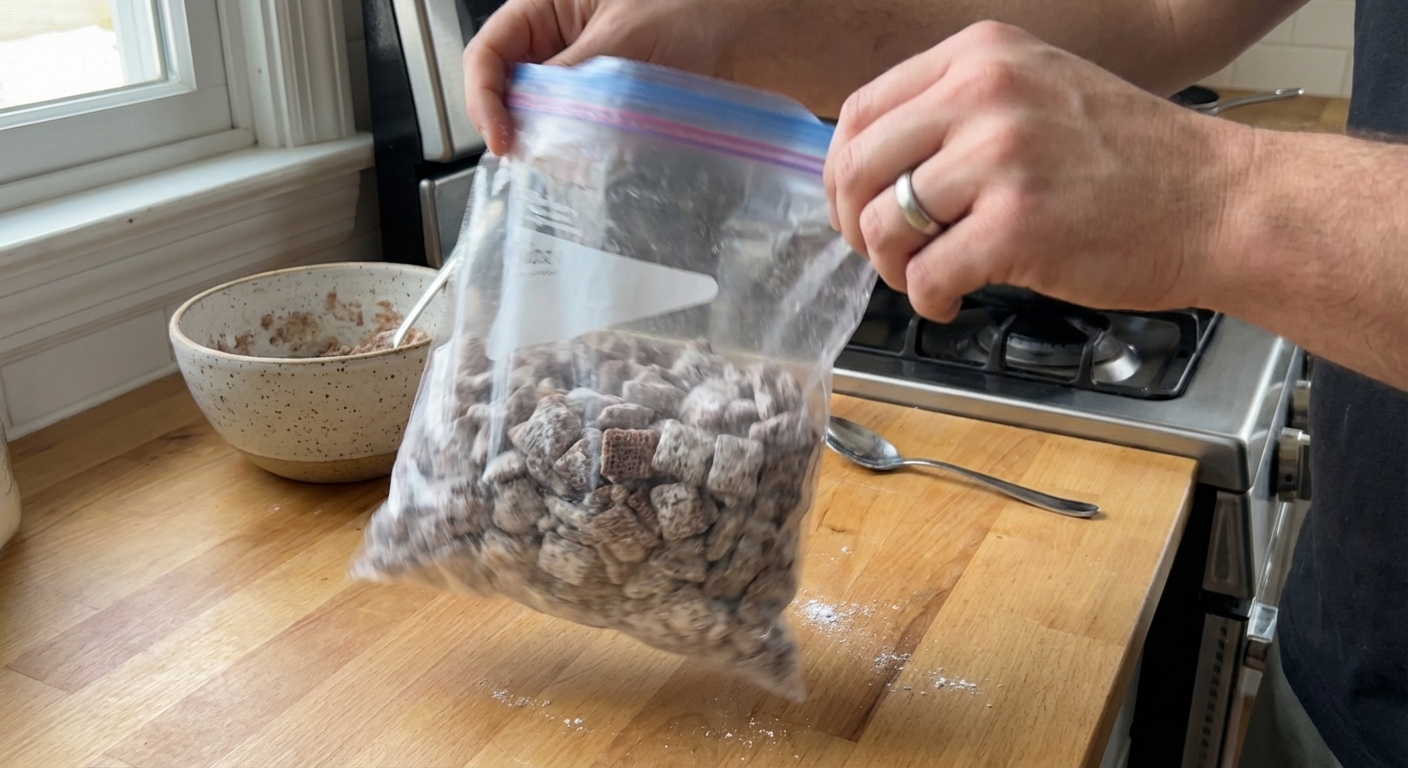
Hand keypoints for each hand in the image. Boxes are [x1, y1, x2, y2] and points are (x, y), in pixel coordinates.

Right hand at [462, 0, 749, 154]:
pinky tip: (597, 166)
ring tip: (576, 165)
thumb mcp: (623, 38)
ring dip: (552, 146)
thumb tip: (533, 126)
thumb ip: (571, 79)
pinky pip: (576, 135)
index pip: (488, 54)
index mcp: (545, 9)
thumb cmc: (694, 9)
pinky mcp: (604, 108)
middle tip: (539, 160)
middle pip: (508, 93)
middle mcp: (556, 43)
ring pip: (541, 120)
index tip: (503, 139)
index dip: (484, 98)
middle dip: (518, 127)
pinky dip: (580, 154)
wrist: (749, 36)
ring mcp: (579, 79)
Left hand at [824, 21, 1251, 321]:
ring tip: (925, 276)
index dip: (843, 171)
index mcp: (982, 56)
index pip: (862, 111)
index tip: (854, 204)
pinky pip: (926, 274)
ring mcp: (1000, 158)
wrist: (1219, 202)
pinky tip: (951, 299)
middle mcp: (985, 94)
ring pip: (884, 224)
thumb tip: (875, 165)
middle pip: (860, 167)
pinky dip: (927, 299)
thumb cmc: (1131, 160)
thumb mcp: (1038, 92)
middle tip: (883, 251)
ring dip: (891, 265)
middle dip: (855, 222)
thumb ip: (958, 113)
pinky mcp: (1016, 226)